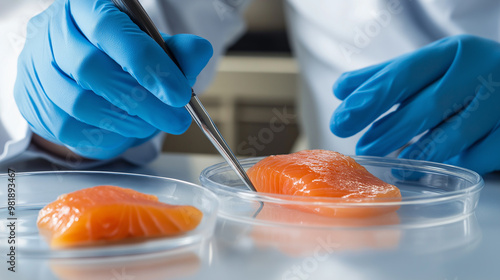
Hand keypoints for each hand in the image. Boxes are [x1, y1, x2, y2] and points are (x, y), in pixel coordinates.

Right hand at [14, 0, 212, 159]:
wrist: (73, 68)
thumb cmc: (115, 52)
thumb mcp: (150, 44)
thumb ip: (175, 49)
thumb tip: (200, 51)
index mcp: (85, 7)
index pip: (109, 29)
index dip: (147, 63)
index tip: (179, 94)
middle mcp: (54, 33)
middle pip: (93, 70)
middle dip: (144, 101)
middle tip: (176, 119)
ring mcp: (39, 70)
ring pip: (81, 103)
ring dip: (127, 121)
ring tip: (153, 123)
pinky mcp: (36, 104)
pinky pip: (71, 129)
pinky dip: (107, 135)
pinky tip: (126, 129)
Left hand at [330, 34, 499, 174]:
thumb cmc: (464, 76)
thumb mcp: (429, 67)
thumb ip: (386, 77)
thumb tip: (342, 90)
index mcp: (452, 52)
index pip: (404, 75)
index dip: (370, 99)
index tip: (340, 121)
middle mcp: (480, 72)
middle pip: (427, 106)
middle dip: (390, 131)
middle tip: (363, 148)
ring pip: (453, 135)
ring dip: (419, 153)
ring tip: (395, 163)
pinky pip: (476, 156)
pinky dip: (450, 165)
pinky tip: (429, 171)